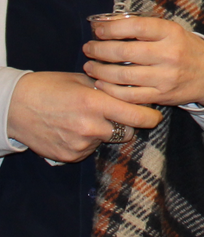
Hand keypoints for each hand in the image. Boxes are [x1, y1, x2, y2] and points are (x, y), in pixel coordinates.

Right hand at [7, 71, 161, 162]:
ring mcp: (80, 145)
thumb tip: (134, 88)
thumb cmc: (50, 87)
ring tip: (88, 118)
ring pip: (108, 140)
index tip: (156, 115)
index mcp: (96, 104)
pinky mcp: (70, 156)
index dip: (151, 117)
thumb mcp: (83, 80)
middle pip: (127, 132)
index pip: (137, 116)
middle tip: (119, 113)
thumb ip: (109, 88)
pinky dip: (89, 141)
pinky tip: (75, 128)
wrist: (15, 107)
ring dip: (106, 131)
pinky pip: (91, 149)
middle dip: (128, 123)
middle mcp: (90, 127)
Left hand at [84, 15, 203, 107]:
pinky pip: (128, 95)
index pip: (137, 27)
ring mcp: (165, 77)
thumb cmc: (184, 48)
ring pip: (123, 75)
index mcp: (172, 33)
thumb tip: (107, 23)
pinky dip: (110, 90)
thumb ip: (145, 28)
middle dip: (100, 50)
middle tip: (88, 48)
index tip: (97, 30)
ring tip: (90, 66)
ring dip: (100, 71)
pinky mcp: (161, 96)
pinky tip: (101, 83)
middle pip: (125, 53)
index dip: (113, 28)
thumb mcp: (172, 31)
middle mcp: (169, 54)